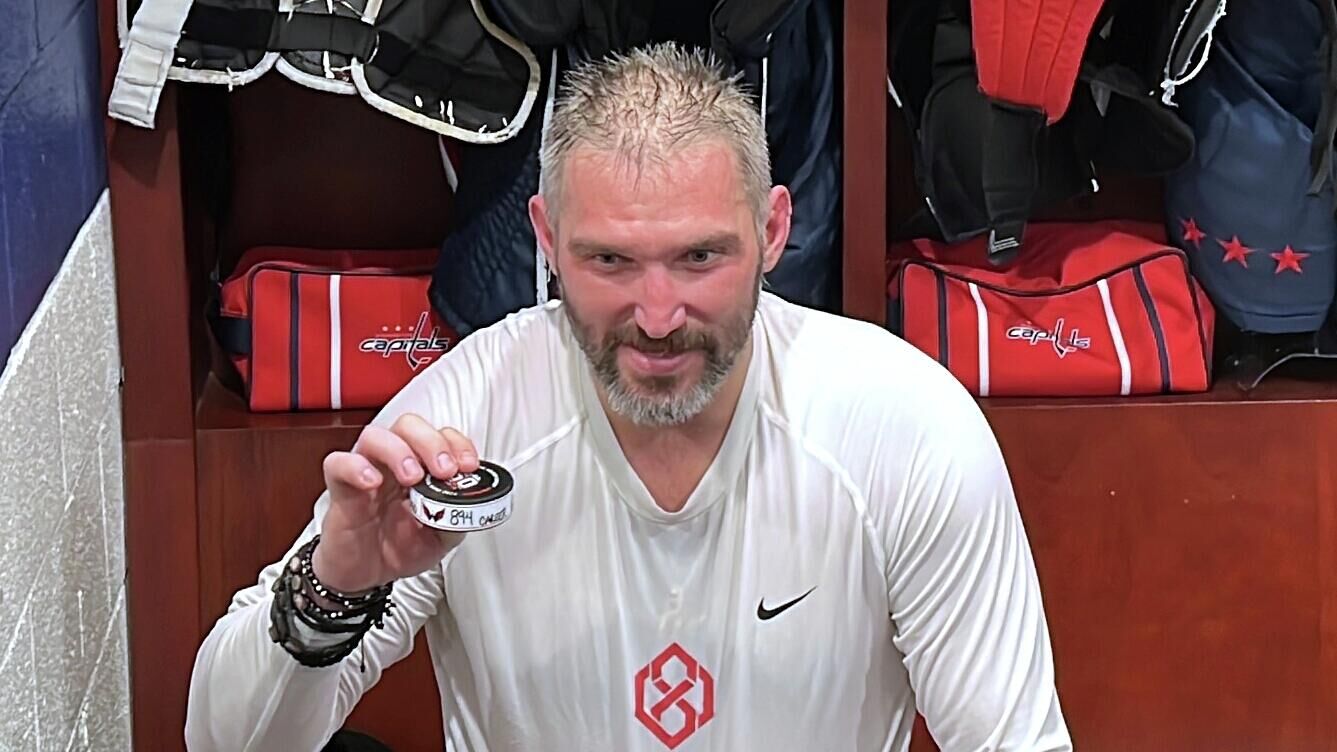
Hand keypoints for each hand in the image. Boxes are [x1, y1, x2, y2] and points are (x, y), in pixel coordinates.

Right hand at [311, 414, 479, 592]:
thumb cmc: (399, 548)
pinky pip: (338, 464)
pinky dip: (356, 467)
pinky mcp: (341, 489)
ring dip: (398, 450)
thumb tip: (473, 502)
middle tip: (444, 470)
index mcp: (421, 468)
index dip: (456, 443)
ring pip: (374, 436)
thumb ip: (457, 517)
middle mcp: (393, 463)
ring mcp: (366, 472)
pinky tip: (373, 483)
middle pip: (408, 425)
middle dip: (431, 442)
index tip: (468, 465)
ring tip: (412, 477)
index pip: (438, 435)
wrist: (366, 575)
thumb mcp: (441, 537)